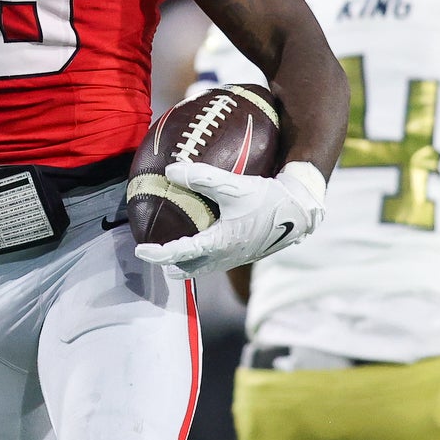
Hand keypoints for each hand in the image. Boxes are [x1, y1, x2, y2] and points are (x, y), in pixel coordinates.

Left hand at [135, 160, 325, 274]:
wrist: (300, 212)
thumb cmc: (266, 198)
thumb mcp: (233, 185)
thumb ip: (201, 177)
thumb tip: (170, 170)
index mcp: (220, 244)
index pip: (181, 254)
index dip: (158, 254)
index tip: (140, 250)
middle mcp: (226, 256)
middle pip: (190, 269)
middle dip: (170, 265)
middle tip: (153, 254)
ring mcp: (237, 258)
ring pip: (204, 267)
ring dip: (187, 263)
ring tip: (173, 254)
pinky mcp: (246, 253)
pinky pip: (217, 260)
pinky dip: (203, 256)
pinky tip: (204, 239)